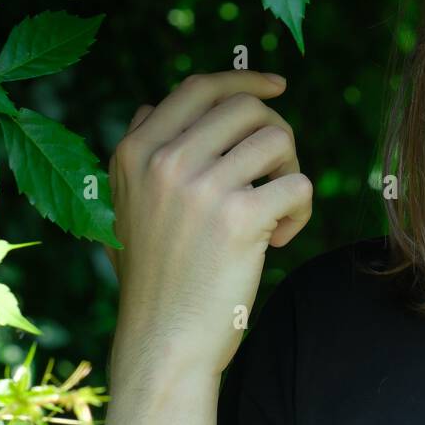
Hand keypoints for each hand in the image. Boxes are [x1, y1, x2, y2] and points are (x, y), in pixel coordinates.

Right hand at [103, 70, 312, 392]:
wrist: (164, 344)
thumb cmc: (154, 279)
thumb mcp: (123, 208)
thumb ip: (140, 154)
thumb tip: (156, 103)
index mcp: (134, 152)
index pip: (200, 88)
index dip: (245, 79)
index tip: (278, 86)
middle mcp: (164, 161)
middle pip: (247, 108)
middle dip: (276, 134)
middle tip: (274, 175)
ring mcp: (201, 186)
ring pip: (278, 139)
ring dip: (290, 171)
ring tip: (274, 211)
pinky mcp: (240, 216)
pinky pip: (299, 183)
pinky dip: (301, 210)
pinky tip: (278, 240)